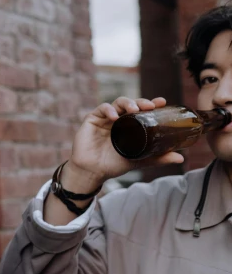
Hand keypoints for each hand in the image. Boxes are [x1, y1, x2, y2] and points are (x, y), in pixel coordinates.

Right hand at [65, 96, 183, 193]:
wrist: (93, 172)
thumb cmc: (113, 164)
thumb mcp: (139, 160)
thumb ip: (158, 158)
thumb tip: (181, 158)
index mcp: (129, 125)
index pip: (141, 110)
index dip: (151, 104)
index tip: (162, 102)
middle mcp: (118, 119)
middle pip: (130, 104)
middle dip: (140, 101)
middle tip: (150, 106)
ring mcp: (105, 118)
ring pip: (117, 103)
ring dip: (127, 103)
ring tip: (134, 109)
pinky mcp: (92, 119)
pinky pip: (101, 109)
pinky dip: (108, 110)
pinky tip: (114, 116)